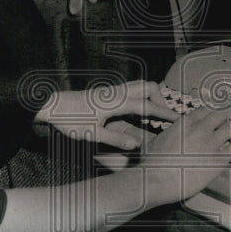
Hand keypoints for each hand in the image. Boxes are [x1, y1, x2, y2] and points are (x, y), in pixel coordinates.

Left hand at [34, 80, 175, 149]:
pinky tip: (139, 111)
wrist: (53, 105)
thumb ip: (115, 139)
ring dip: (151, 96)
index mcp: (117, 102)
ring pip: (140, 85)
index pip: (148, 106)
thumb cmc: (70, 120)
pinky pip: (131, 89)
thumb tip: (136, 146)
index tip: (177, 120)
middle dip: (161, 100)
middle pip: (148, 87)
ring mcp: (112, 90)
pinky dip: (142, 96)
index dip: (164, 113)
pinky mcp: (107, 92)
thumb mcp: (92, 134)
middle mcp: (117, 92)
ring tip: (155, 113)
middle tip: (165, 117)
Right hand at [140, 107, 230, 204]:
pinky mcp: (218, 159)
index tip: (216, 113)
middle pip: (221, 115)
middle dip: (227, 116)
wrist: (158, 178)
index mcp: (185, 122)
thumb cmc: (153, 163)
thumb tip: (166, 135)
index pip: (205, 110)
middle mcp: (200, 129)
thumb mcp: (156, 141)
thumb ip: (167, 135)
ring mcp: (211, 143)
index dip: (212, 112)